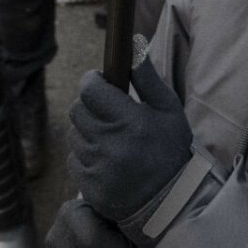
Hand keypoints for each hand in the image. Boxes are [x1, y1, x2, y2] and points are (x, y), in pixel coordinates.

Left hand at [67, 61, 194, 227]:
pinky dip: (86, 157)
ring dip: (88, 132)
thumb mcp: (169, 111)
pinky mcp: (89, 186)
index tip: (102, 83)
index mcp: (132, 122)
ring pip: (75, 134)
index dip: (93, 81)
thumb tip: (132, 44)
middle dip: (89, 105)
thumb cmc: (172, 151)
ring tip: (112, 140)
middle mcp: (111, 145)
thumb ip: (147, 78)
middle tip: (108, 113)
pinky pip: (75, 160)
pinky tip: (108, 161)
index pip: (90, 89)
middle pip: (77, 109)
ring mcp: (98, 168)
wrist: (172, 204)